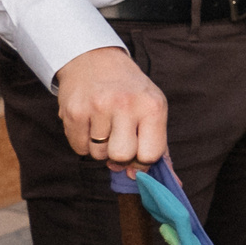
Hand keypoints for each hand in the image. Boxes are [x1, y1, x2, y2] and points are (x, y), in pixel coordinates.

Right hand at [56, 46, 167, 171]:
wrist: (94, 59)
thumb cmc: (129, 90)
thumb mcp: (152, 109)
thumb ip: (160, 147)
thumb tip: (172, 185)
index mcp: (152, 106)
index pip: (150, 154)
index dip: (143, 161)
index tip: (139, 153)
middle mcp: (125, 104)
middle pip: (122, 156)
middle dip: (120, 155)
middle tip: (119, 137)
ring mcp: (97, 107)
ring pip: (98, 155)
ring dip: (101, 147)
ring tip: (104, 124)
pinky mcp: (73, 111)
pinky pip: (78, 148)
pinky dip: (83, 142)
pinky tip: (89, 122)